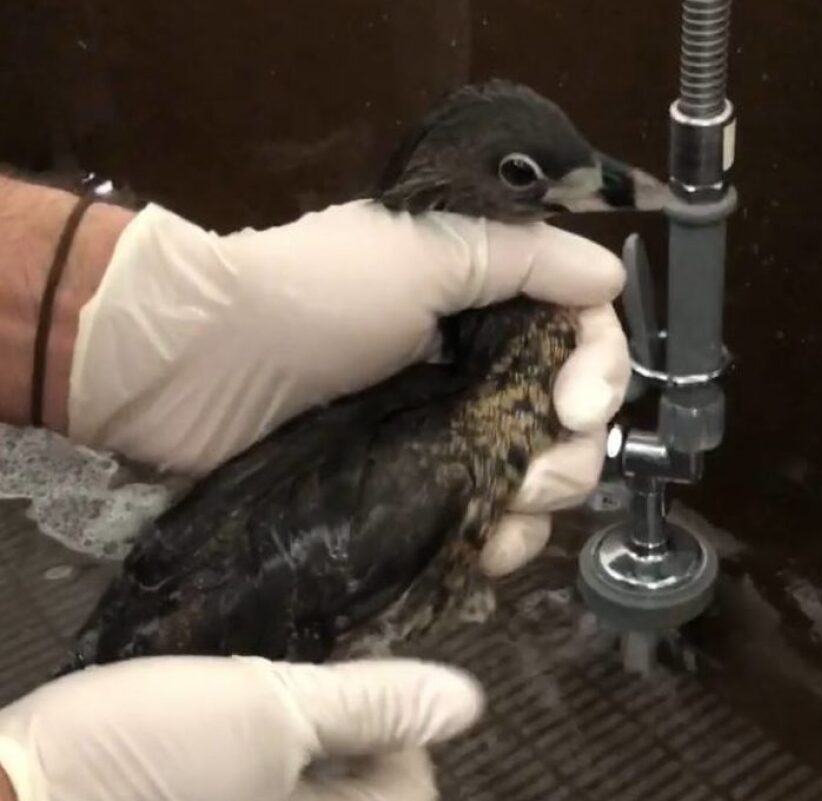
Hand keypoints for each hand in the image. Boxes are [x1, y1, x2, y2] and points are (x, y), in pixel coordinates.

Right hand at [0, 656, 482, 800]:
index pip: (412, 785)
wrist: (14, 799)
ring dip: (300, 737)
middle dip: (347, 729)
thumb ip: (370, 706)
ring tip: (260, 693)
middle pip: (361, 786)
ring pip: (305, 780)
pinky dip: (259, 752)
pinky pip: (259, 782)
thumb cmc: (146, 763)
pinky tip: (223, 719)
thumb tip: (467, 700)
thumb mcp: (268, 713)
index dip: (394, 726)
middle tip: (300, 683)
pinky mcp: (205, 799)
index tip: (350, 678)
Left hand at [69, 199, 629, 574]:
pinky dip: (495, 542)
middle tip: (531, 476)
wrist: (196, 369)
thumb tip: (613, 272)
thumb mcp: (419, 253)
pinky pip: (481, 524)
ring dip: (539, 506)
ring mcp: (444, 437)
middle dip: (571, 455)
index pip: (582, 336)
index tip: (575, 407)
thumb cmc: (311, 298)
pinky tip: (484, 552)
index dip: (601, 371)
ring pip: (534, 479)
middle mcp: (476, 372)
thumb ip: (522, 258)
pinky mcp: (410, 493)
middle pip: (571, 420)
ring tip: (502, 518)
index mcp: (486, 307)